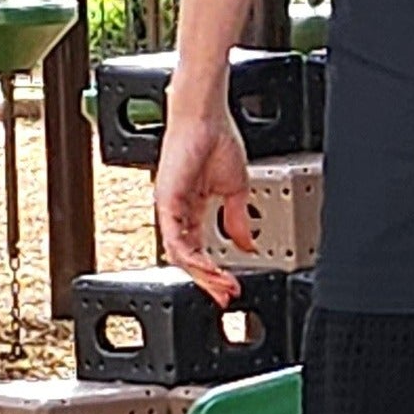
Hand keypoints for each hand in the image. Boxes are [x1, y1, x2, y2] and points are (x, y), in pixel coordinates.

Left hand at [153, 108, 253, 303]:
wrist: (206, 118)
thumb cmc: (217, 141)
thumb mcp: (235, 190)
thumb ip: (237, 220)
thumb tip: (246, 244)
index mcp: (191, 210)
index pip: (200, 249)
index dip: (214, 271)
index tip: (230, 286)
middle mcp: (177, 212)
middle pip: (188, 258)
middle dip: (208, 281)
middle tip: (225, 296)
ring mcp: (169, 208)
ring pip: (180, 254)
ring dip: (202, 274)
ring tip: (221, 286)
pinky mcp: (166, 202)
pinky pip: (175, 238)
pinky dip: (192, 257)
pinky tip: (208, 267)